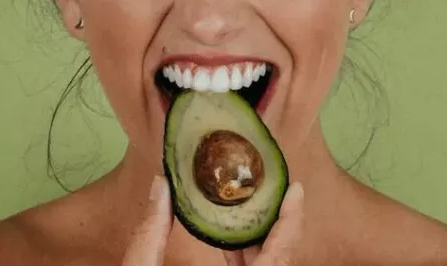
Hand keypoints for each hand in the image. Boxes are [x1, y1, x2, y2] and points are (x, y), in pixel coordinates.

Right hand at [122, 175, 304, 265]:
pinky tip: (230, 239)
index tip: (296, 191)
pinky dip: (245, 260)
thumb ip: (149, 236)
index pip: (278, 259)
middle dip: (274, 223)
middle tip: (269, 187)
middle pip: (276, 263)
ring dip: (260, 241)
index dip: (291, 224)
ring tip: (251, 204)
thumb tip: (160, 187)